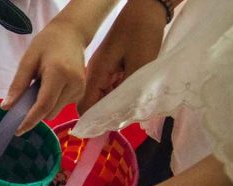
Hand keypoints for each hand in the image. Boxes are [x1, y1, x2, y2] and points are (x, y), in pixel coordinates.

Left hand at [3, 20, 86, 135]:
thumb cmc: (47, 43)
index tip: (17, 131)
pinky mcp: (81, 92)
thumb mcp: (28, 60)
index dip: (30, 120)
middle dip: (34, 114)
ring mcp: (79, 89)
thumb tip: (6, 107)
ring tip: (38, 87)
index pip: (44, 105)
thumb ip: (18, 85)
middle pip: (49, 112)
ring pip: (55, 112)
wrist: (72, 33)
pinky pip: (61, 106)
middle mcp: (73, 84)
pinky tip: (48, 87)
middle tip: (21, 103)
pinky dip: (51, 103)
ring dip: (42, 108)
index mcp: (59, 73)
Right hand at [78, 0, 167, 114]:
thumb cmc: (142, 34)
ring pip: (103, 95)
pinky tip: (134, 91)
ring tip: (133, 105)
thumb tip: (118, 118)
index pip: (85, 107)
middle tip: (127, 117)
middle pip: (93, 103)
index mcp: (96, 73)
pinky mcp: (111, 65)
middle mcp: (95, 73)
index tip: (109, 127)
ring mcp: (103, 68)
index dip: (94, 120)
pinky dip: (120, 92)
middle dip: (107, 113)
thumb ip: (127, 93)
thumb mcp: (139, 65)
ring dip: (115, 103)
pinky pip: (110, 85)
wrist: (147, 7)